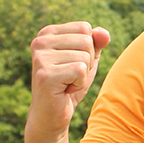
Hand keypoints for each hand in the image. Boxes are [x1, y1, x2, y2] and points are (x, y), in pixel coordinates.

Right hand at [27, 22, 110, 136]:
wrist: (52, 114)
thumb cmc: (70, 84)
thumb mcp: (88, 59)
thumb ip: (97, 42)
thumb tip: (104, 33)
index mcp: (47, 33)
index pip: (84, 28)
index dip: (88, 48)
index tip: (72, 63)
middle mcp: (40, 41)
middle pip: (86, 41)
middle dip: (87, 62)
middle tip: (70, 76)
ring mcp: (40, 57)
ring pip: (85, 57)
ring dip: (83, 75)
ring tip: (66, 83)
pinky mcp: (46, 74)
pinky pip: (80, 70)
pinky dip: (79, 84)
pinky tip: (65, 90)